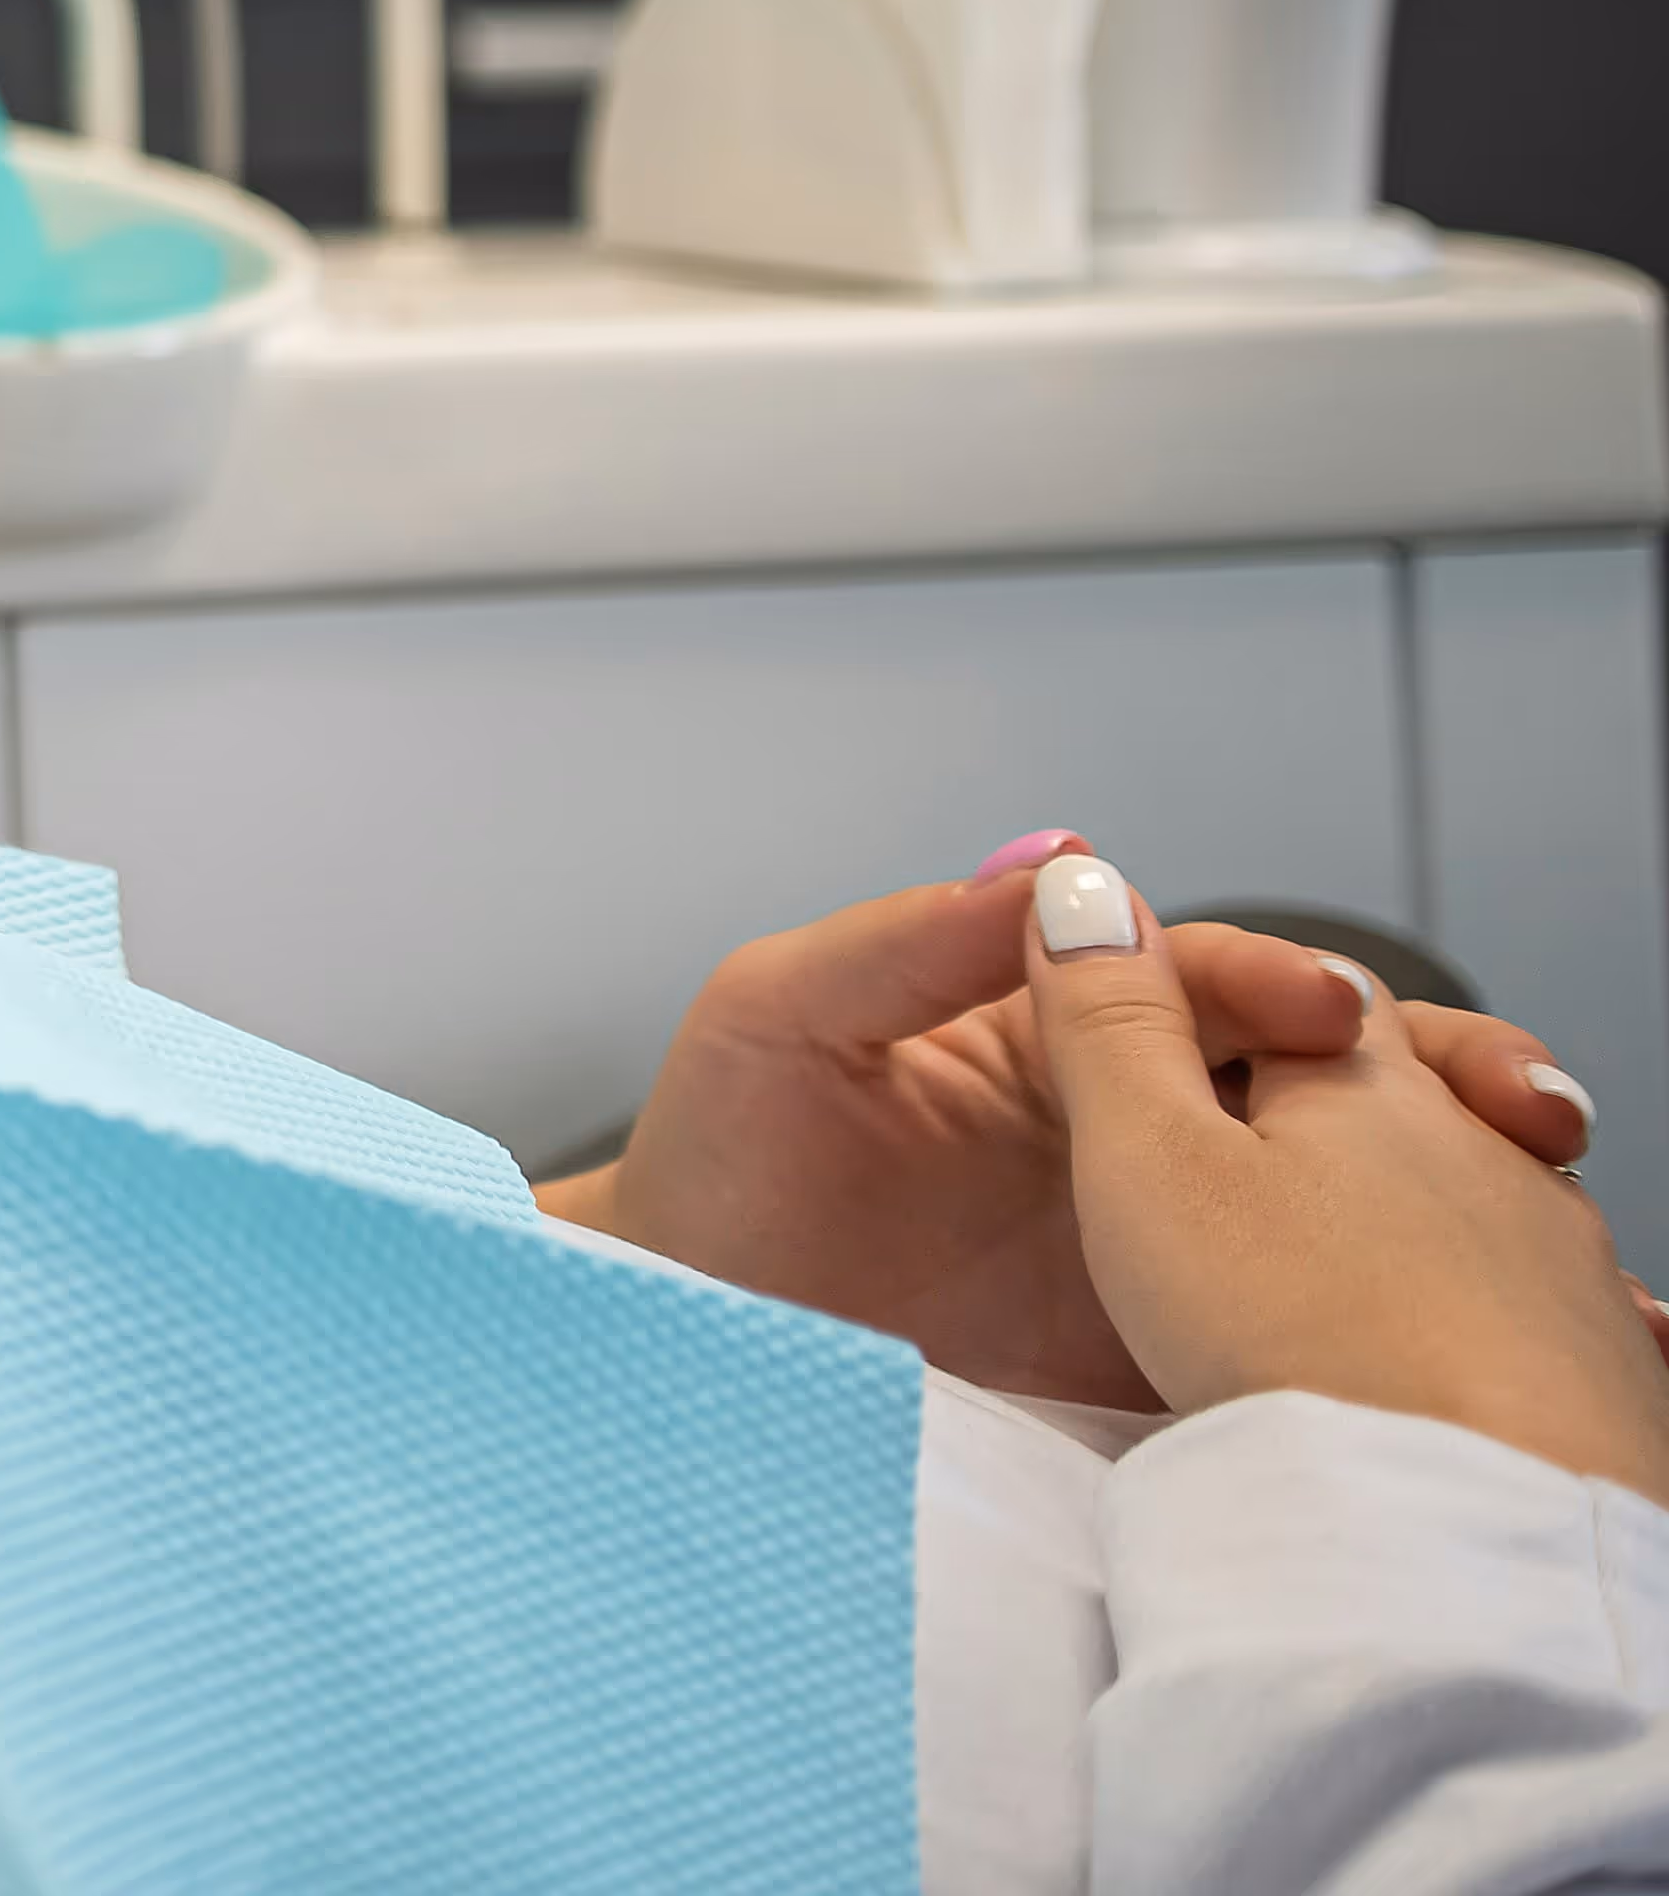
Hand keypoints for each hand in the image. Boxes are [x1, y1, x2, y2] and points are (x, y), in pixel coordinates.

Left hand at [548, 838, 1599, 1404]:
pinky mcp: (1161, 1358)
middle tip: (1520, 1108)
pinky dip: (1388, 1334)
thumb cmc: (711, 1163)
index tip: (1328, 1014)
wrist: (673, 1336)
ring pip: (1335, 1203)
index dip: (1272, 985)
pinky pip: (1291, 1333)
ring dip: (1447, 1200)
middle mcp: (1124, 1132)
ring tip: (1550, 1221)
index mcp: (1049, 1035)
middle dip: (1429, 1078)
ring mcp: (1156, 1247)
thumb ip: (906, 941)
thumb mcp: (777, 1016)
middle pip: (1311, 1084)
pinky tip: (1462, 1351)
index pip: (1198, 984)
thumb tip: (1051, 865)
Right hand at [1026, 844, 1668, 1504]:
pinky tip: (1480, 1356)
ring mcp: (1562, 1253)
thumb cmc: (1299, 1342)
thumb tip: (1082, 886)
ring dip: (1436, 1204)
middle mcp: (1482, 1144)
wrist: (1485, 1521)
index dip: (1233, 996)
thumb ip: (1110, 1022)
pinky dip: (1508, 1308)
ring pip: (1490, 1187)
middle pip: (1411, 1079)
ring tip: (1372, 1261)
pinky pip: (1554, 1303)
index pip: (1301, 986)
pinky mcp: (1607, 1361)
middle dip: (1349, 1091)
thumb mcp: (1145, 1165)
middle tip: (1286, 1140)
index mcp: (1364, 1080)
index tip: (1171, 1036)